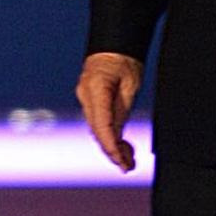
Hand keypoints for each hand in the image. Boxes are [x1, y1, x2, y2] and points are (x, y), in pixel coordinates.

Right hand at [76, 51, 143, 172]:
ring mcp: (85, 100)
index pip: (101, 122)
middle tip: (128, 167)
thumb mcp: (130, 85)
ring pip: (97, 130)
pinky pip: (99, 125)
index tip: (120, 159)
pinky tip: (122, 148)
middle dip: (112, 151)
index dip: (110, 144)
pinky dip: (110, 137)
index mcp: (95, 87)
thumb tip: (117, 137)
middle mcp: (86, 96)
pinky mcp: (90, 104)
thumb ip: (122, 110)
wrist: (113, 48)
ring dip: (112, 146)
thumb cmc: (124, 62)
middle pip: (97, 130)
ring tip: (129, 162)